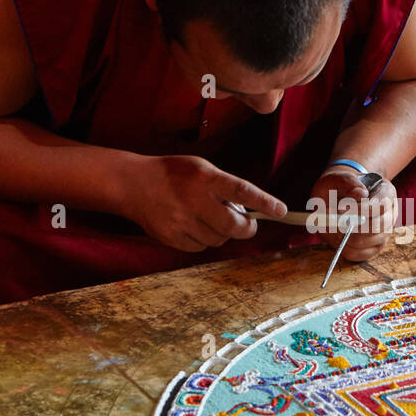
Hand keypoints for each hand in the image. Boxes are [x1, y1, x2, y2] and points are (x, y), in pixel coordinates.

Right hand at [119, 154, 285, 251]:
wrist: (134, 184)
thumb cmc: (174, 174)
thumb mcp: (202, 168)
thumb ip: (225, 186)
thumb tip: (250, 211)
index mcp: (205, 177)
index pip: (242, 191)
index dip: (265, 203)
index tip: (281, 211)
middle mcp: (194, 200)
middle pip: (233, 225)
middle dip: (246, 228)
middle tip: (248, 224)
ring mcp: (182, 221)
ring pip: (218, 239)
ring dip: (222, 233)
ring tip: (208, 217)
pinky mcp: (172, 237)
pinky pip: (201, 247)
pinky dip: (204, 239)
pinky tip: (193, 225)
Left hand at [309, 168, 399, 261]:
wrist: (335, 199)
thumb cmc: (338, 187)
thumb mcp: (338, 178)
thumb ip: (348, 182)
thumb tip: (360, 195)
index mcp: (386, 192)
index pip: (381, 204)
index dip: (363, 209)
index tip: (343, 209)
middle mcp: (390, 213)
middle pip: (380, 225)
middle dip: (356, 226)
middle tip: (338, 222)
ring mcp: (385, 231)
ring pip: (373, 241)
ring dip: (351, 237)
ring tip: (337, 228)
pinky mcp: (375, 246)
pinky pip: (363, 254)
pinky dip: (348, 248)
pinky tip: (340, 239)